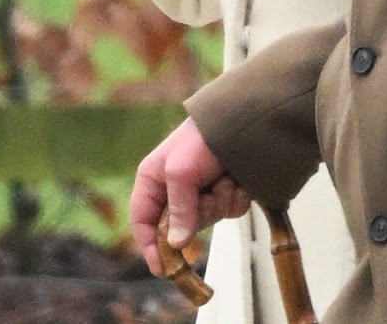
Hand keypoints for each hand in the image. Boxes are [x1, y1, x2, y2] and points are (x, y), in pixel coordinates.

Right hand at [131, 118, 248, 274]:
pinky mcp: (225, 188)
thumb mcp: (181, 172)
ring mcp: (202, 189)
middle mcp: (175, 187)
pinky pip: (229, 210)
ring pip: (207, 219)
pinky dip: (235, 198)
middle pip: (179, 227)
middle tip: (208, 196)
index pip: (143, 222)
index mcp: (153, 180)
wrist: (244, 118)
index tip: (164, 269)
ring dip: (219, 203)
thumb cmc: (202, 138)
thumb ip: (178, 209)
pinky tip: (237, 181)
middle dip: (198, 216)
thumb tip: (177, 245)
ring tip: (224, 178)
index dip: (150, 246)